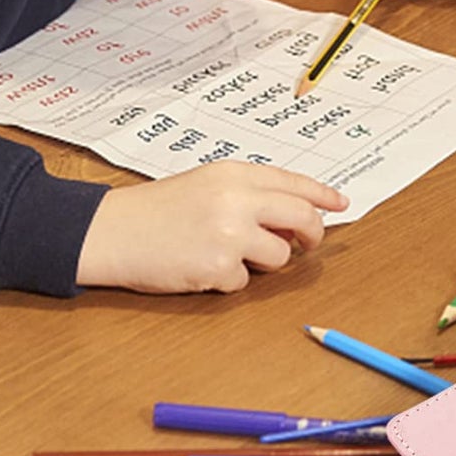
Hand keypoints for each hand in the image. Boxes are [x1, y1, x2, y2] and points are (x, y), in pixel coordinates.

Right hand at [75, 162, 347, 293]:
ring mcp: (230, 233)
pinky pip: (245, 282)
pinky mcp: (219, 267)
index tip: (340, 203)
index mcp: (234, 173)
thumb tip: (291, 219)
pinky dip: (228, 280)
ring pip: (280, 256)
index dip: (322, 195)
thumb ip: (248, 194)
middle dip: (312, 235)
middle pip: (302, 218)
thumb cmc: (157, 210)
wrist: (114, 231)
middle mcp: (238, 198)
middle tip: (307, 245)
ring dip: (262, 262)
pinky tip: (200, 266)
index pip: (293, 182)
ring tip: (225, 253)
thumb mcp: (205, 184)